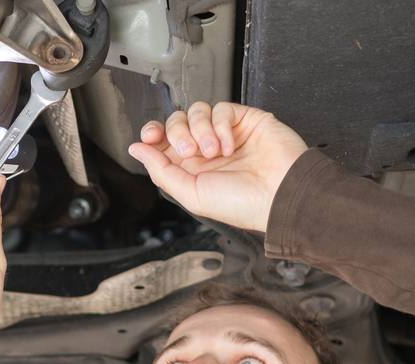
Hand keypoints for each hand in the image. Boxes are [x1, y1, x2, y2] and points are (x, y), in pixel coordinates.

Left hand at [126, 101, 308, 233]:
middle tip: (190, 151)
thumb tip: (136, 149)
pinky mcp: (245, 120)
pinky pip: (221, 108)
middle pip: (177, 122)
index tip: (150, 137)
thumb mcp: (191, 194)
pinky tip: (228, 145)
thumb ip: (161, 171)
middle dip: (177, 133)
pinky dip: (220, 125)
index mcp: (192, 169)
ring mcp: (225, 133)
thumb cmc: (242, 204)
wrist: (278, 195)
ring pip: (197, 111)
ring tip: (214, 151)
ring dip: (200, 129)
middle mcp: (207, 150)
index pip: (164, 141)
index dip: (154, 134)